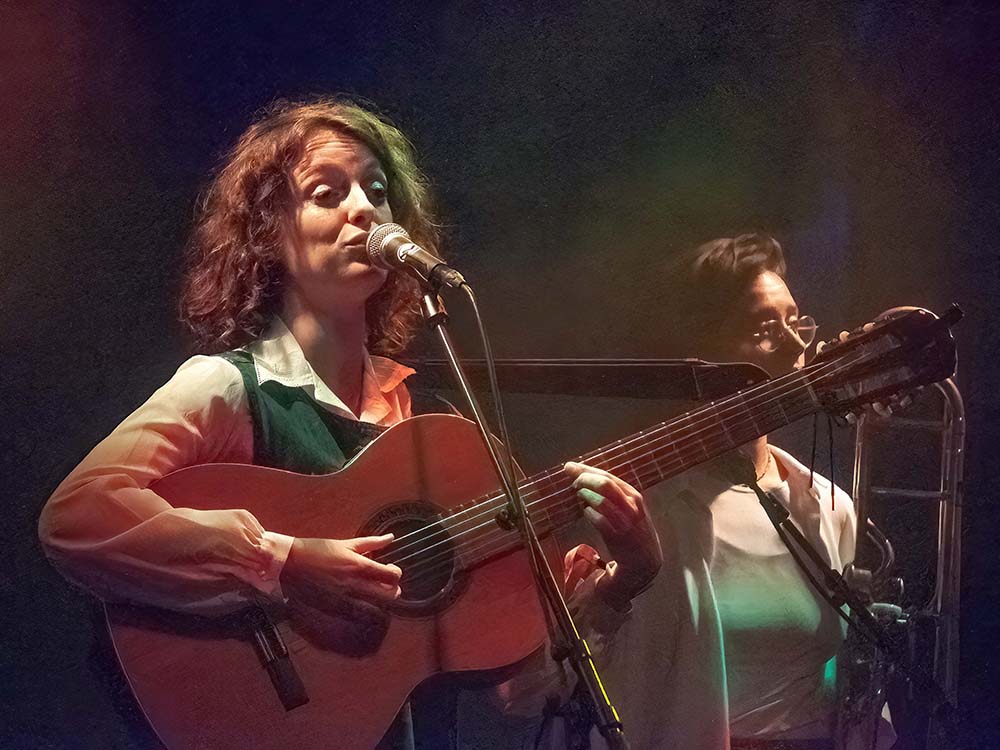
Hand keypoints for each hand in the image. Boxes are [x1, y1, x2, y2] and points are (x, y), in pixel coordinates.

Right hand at [280, 534, 401, 613]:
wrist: (289, 564)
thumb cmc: (315, 550)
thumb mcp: (345, 543)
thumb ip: (371, 542)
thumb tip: (390, 538)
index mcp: (359, 565)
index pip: (392, 576)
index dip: (396, 574)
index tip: (390, 570)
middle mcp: (355, 584)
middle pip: (389, 595)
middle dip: (393, 591)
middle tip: (386, 585)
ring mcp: (345, 599)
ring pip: (376, 609)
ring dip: (380, 604)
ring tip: (375, 596)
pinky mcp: (334, 609)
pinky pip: (358, 617)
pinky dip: (365, 612)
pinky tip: (361, 604)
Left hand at [563, 461, 661, 606]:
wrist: (645, 560)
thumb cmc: (632, 529)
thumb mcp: (628, 507)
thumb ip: (611, 493)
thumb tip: (584, 476)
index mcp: (633, 495)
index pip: (607, 475)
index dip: (586, 469)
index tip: (569, 467)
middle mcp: (631, 505)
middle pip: (604, 484)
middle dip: (584, 479)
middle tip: (572, 482)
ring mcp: (625, 521)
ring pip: (601, 500)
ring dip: (585, 495)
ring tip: (579, 496)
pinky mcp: (617, 536)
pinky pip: (599, 520)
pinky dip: (589, 513)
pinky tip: (586, 512)